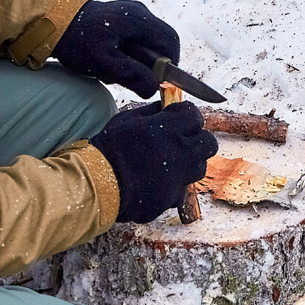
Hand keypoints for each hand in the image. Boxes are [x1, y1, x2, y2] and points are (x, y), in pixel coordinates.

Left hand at [52, 0, 180, 97]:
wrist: (53, 21)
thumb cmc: (78, 41)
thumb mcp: (104, 63)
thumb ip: (132, 75)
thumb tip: (154, 88)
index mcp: (139, 20)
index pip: (171, 42)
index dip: (170, 64)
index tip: (157, 80)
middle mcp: (140, 12)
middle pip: (162, 41)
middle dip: (152, 63)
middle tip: (134, 76)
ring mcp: (131, 11)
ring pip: (149, 40)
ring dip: (139, 58)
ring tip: (116, 67)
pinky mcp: (122, 16)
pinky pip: (137, 36)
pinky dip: (130, 50)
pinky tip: (111, 57)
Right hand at [88, 101, 217, 223]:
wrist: (97, 185)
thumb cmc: (108, 149)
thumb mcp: (126, 120)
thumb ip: (151, 112)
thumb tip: (165, 106)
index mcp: (167, 129)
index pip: (195, 116)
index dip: (188, 116)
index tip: (180, 119)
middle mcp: (179, 153)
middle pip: (208, 143)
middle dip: (198, 139)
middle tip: (183, 140)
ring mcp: (178, 178)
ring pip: (200, 167)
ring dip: (190, 162)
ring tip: (172, 162)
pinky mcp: (172, 198)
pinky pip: (182, 189)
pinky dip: (175, 185)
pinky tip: (159, 181)